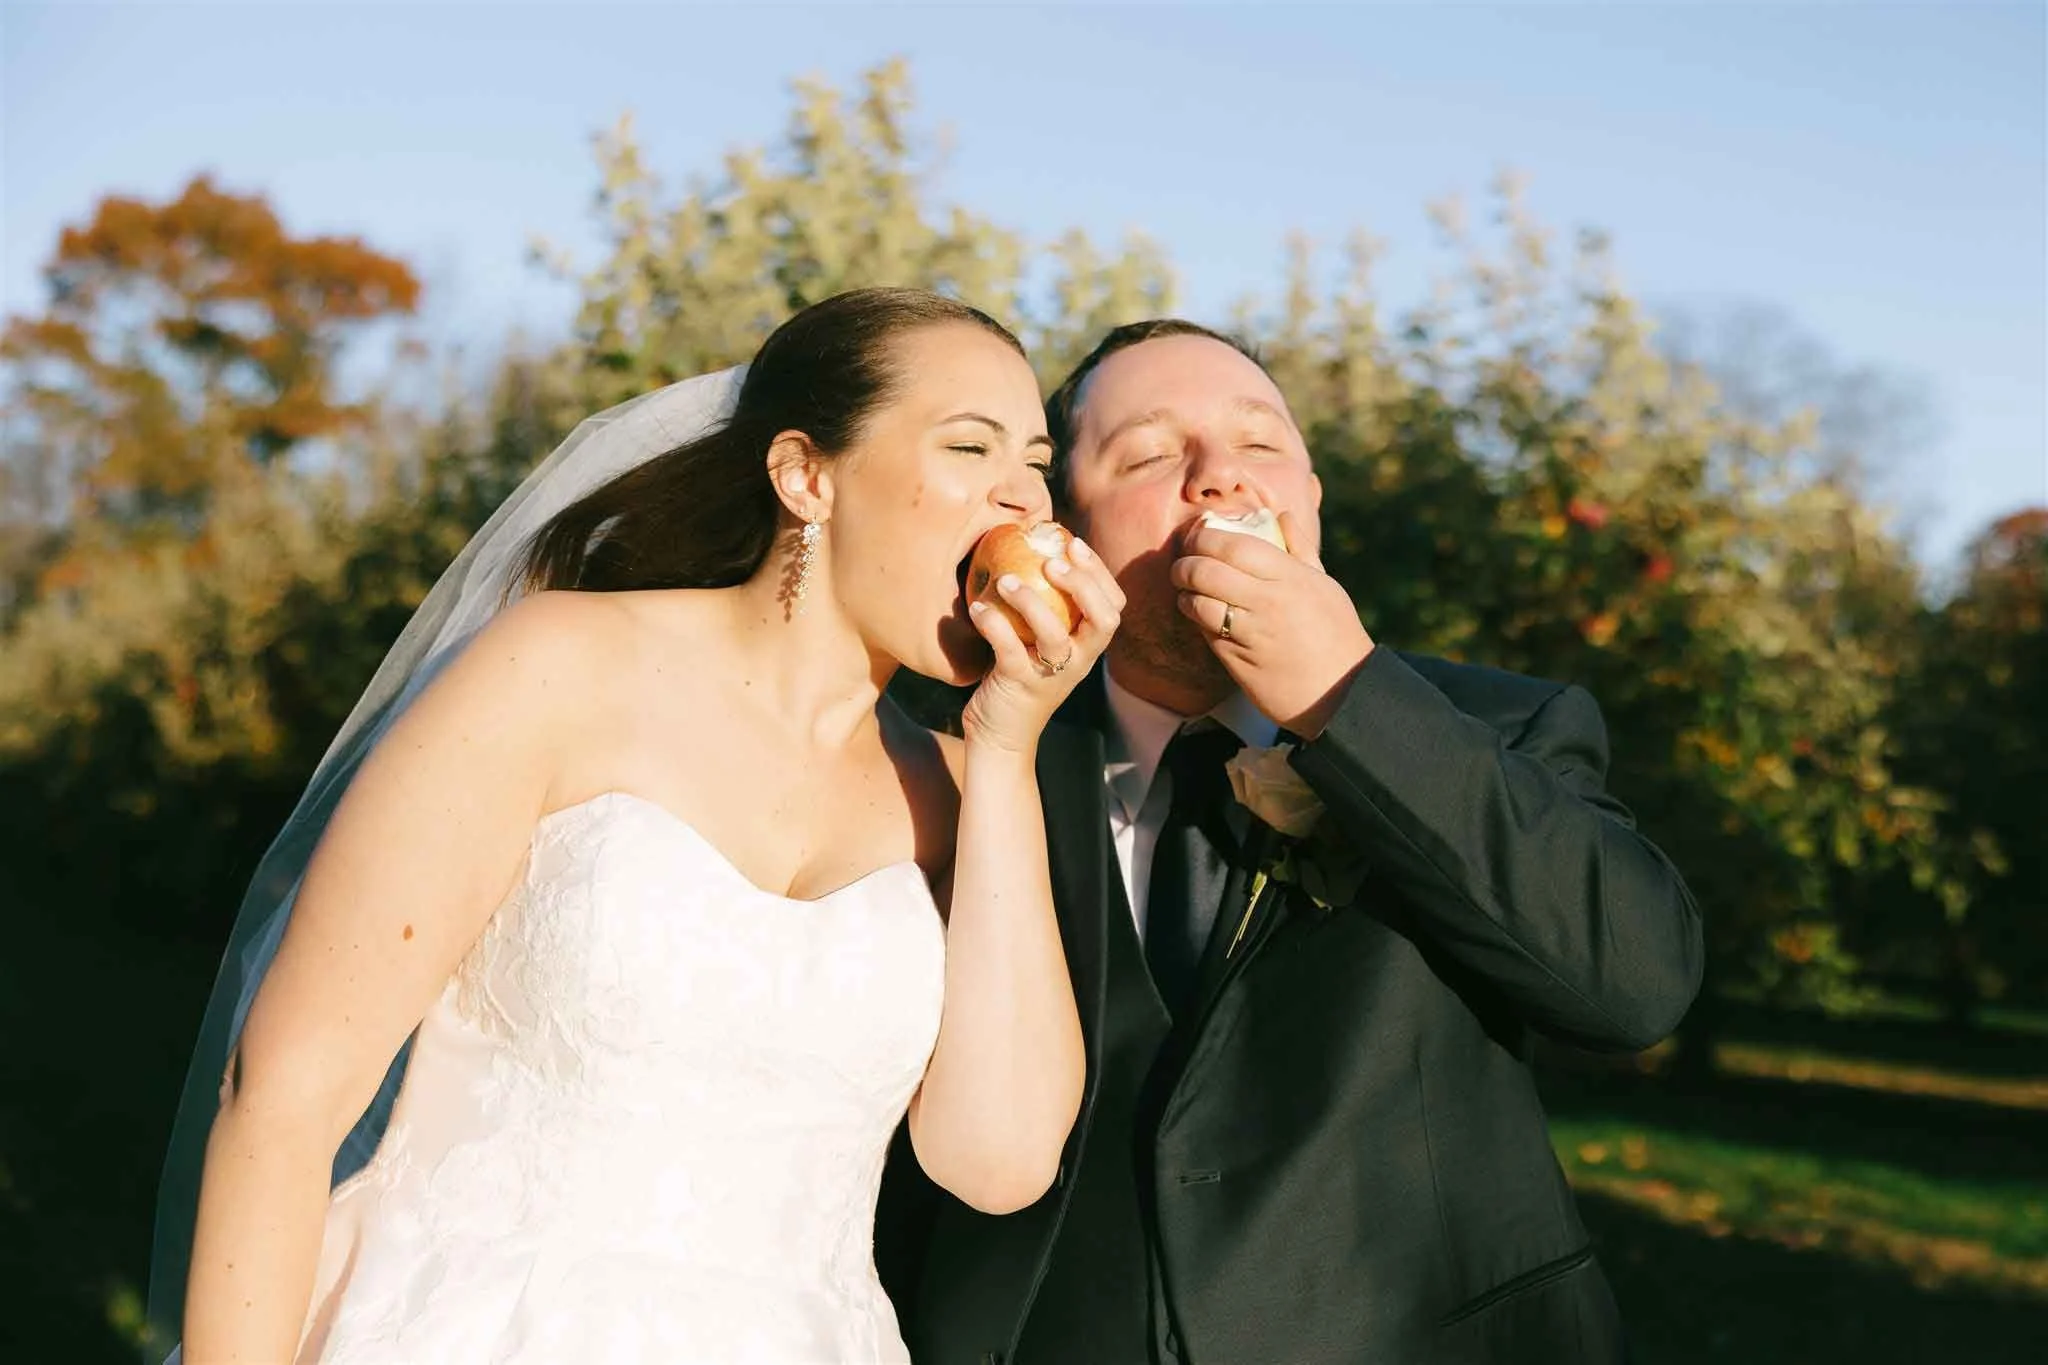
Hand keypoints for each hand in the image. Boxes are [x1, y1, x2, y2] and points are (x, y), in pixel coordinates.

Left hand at [960, 535, 1122, 754]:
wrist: (1000, 737)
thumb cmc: (1018, 678)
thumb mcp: (1040, 643)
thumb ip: (1046, 608)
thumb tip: (1027, 551)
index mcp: (1087, 646)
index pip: (1114, 606)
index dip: (1100, 572)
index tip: (1074, 544)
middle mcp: (1078, 661)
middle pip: (1104, 619)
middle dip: (1082, 584)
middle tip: (1051, 561)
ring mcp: (1051, 675)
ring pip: (1056, 636)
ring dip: (1032, 601)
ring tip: (1006, 581)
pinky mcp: (1019, 685)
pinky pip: (1010, 650)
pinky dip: (994, 625)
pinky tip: (978, 608)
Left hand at [1170, 509, 1374, 735]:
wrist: (1344, 693)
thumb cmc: (1337, 634)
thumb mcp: (1325, 585)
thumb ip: (1300, 549)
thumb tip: (1282, 515)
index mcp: (1290, 577)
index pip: (1235, 545)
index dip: (1206, 538)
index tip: (1197, 538)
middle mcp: (1269, 602)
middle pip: (1207, 571)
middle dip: (1184, 565)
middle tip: (1181, 567)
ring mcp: (1252, 634)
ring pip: (1200, 604)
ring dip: (1185, 596)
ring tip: (1187, 593)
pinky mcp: (1239, 663)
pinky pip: (1208, 635)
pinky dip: (1198, 622)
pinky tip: (1202, 618)